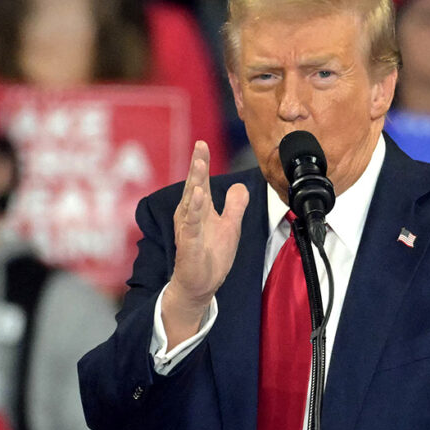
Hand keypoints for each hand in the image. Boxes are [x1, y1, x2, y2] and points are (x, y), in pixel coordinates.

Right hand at [162, 141, 248, 347]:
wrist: (200, 286)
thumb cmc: (211, 255)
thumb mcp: (230, 226)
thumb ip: (235, 206)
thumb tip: (241, 186)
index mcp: (199, 210)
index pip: (201, 182)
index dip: (202, 162)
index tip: (202, 143)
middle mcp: (190, 216)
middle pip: (194, 186)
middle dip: (197, 166)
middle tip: (200, 146)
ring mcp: (188, 231)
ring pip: (191, 203)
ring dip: (195, 183)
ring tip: (199, 164)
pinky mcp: (189, 246)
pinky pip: (191, 227)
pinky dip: (194, 212)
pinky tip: (199, 197)